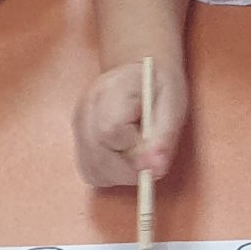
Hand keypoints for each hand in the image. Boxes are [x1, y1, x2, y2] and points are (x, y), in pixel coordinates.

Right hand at [74, 56, 188, 186]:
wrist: (139, 74)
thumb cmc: (158, 87)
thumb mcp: (173, 104)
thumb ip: (165, 137)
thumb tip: (156, 169)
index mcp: (110, 91)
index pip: (108, 132)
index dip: (132, 154)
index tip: (154, 157)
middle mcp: (85, 109)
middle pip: (97, 156)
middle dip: (128, 171)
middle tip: (150, 163)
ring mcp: (77, 125)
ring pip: (92, 169)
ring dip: (120, 175)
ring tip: (139, 158)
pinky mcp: (78, 141)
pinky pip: (90, 171)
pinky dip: (111, 174)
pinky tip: (125, 160)